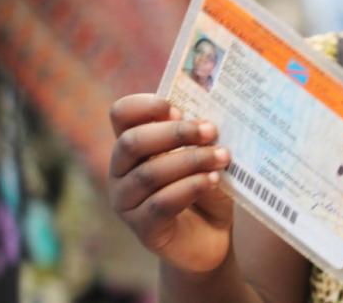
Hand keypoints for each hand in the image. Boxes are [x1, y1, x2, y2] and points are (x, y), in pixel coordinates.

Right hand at [108, 94, 233, 273]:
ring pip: (149, 174)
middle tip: (210, 130)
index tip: (176, 107)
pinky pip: (161, 203)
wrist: (213, 236)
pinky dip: (190, 187)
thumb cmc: (206, 188)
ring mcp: (127, 202)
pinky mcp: (143, 228)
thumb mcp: (204, 155)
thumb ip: (197, 136)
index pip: (121, 115)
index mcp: (133, 146)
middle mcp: (121, 172)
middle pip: (131, 142)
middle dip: (174, 133)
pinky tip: (213, 180)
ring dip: (190, 161)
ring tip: (221, 157)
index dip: (144, 106)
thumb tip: (197, 116)